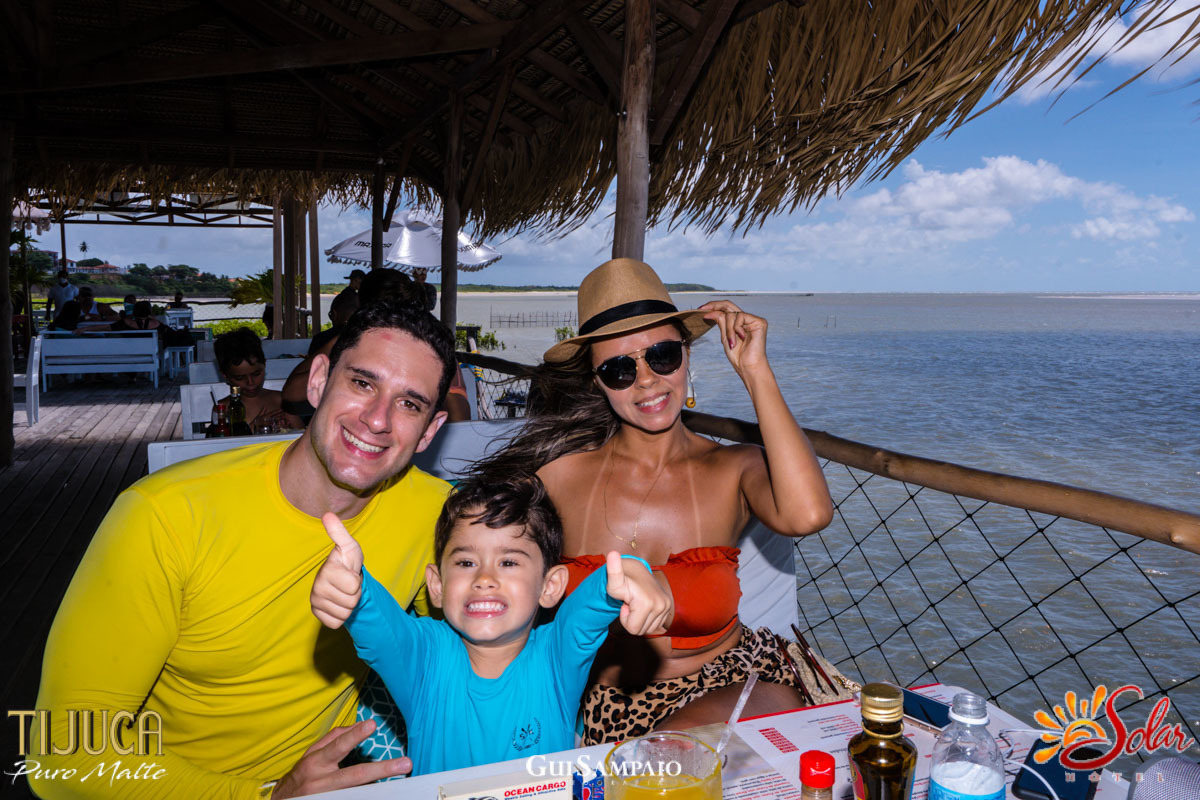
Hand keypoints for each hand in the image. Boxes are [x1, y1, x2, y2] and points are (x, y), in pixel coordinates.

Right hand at [270, 720, 411, 798]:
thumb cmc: (302, 775)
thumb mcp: (312, 754)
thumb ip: (334, 738)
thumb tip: (359, 725)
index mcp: (315, 762)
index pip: (338, 746)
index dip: (354, 735)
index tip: (372, 725)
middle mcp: (321, 781)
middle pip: (355, 775)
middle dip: (381, 769)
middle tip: (405, 764)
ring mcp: (327, 797)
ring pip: (356, 792)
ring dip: (380, 787)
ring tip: (399, 778)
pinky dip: (366, 796)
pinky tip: (383, 793)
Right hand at [311, 513, 363, 628]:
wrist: (343, 582)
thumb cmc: (348, 563)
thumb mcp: (350, 548)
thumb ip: (340, 533)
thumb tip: (327, 514)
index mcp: (326, 571)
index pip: (354, 586)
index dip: (358, 581)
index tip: (350, 573)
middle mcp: (316, 588)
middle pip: (351, 601)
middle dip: (355, 594)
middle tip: (348, 584)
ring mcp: (315, 602)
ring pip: (345, 614)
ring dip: (349, 605)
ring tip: (343, 592)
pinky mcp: (317, 615)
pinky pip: (337, 623)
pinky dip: (341, 616)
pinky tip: (337, 603)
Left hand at [606, 551, 673, 635]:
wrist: (636, 572)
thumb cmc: (623, 580)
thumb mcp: (614, 580)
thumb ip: (613, 570)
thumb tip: (612, 552)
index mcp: (648, 603)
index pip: (633, 629)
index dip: (625, 619)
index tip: (625, 603)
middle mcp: (661, 605)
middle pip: (640, 631)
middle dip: (632, 620)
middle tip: (630, 603)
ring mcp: (667, 606)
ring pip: (648, 629)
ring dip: (639, 618)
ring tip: (636, 602)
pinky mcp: (668, 607)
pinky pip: (655, 626)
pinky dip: (646, 618)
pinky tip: (642, 604)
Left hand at [698, 300, 769, 375]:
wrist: (748, 366)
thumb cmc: (738, 356)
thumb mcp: (725, 336)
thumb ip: (720, 322)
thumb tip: (710, 311)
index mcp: (738, 323)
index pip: (726, 309)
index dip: (714, 306)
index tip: (700, 308)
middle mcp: (746, 319)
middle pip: (728, 305)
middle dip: (715, 305)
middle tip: (703, 309)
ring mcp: (753, 320)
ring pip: (732, 315)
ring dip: (728, 329)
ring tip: (732, 343)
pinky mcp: (759, 322)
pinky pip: (741, 317)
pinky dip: (737, 328)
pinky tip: (741, 337)